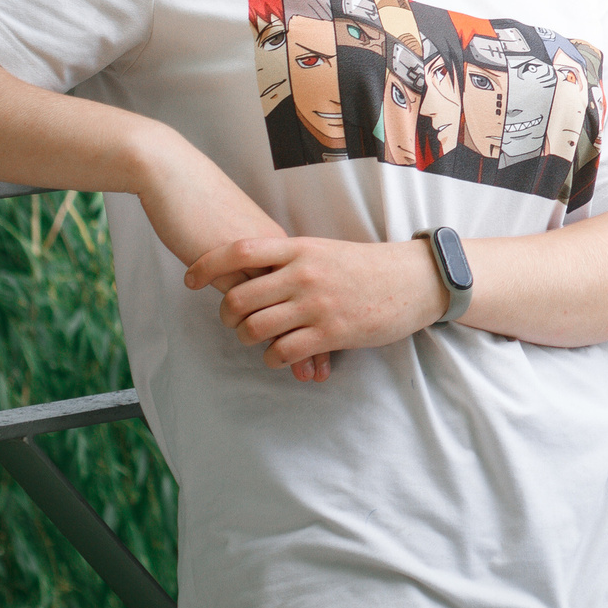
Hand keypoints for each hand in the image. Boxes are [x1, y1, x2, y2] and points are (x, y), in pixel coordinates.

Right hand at [132, 128, 333, 381]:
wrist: (178, 178)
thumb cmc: (204, 203)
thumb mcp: (239, 232)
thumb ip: (254, 258)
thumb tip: (262, 279)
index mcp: (284, 245)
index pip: (311, 288)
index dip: (324, 315)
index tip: (337, 341)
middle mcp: (277, 254)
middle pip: (305, 302)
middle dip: (315, 338)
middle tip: (324, 370)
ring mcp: (254, 260)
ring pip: (281, 310)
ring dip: (291, 344)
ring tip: (304, 373)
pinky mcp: (226, 266)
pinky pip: (248, 307)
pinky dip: (259, 333)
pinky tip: (265, 353)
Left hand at [187, 236, 446, 371]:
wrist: (417, 279)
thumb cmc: (369, 266)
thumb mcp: (327, 251)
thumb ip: (291, 260)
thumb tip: (250, 272)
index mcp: (301, 249)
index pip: (240, 251)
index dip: (206, 265)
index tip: (190, 279)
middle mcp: (304, 274)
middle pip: (238, 298)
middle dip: (227, 316)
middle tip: (233, 321)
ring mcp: (316, 305)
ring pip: (255, 329)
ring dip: (249, 339)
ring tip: (259, 339)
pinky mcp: (330, 333)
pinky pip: (281, 353)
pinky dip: (273, 358)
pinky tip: (282, 354)